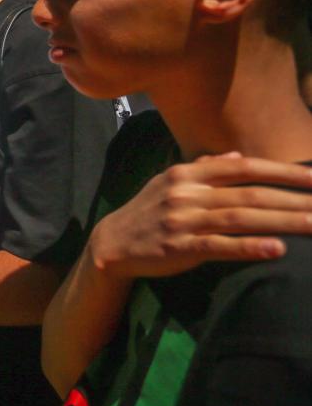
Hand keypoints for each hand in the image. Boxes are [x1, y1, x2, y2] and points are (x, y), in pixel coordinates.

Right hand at [88, 153, 311, 282]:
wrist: (112, 242)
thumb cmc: (148, 212)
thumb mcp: (170, 183)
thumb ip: (204, 169)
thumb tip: (236, 156)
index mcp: (187, 174)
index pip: (243, 168)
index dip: (282, 171)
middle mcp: (186, 192)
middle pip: (249, 193)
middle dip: (293, 199)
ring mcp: (182, 220)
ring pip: (241, 218)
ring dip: (283, 221)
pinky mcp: (178, 247)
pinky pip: (220, 246)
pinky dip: (250, 247)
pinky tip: (277, 249)